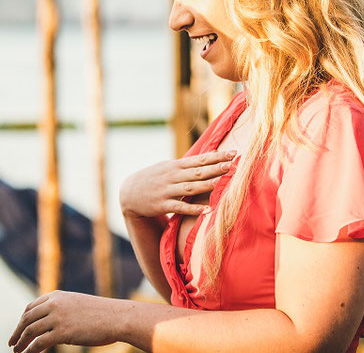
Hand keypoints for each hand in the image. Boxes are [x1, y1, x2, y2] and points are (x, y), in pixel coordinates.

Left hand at [8, 290, 123, 352]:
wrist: (116, 317)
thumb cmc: (101, 314)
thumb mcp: (77, 305)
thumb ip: (63, 309)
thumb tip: (52, 322)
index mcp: (56, 295)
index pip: (31, 307)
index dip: (23, 320)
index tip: (19, 330)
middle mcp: (54, 304)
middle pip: (27, 319)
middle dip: (17, 332)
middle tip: (12, 343)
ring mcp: (57, 317)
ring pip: (30, 331)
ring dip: (21, 343)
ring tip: (17, 351)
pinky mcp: (62, 332)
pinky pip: (39, 343)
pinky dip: (30, 350)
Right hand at [119, 150, 235, 217]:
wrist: (129, 194)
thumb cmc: (153, 179)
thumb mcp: (167, 167)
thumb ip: (187, 164)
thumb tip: (209, 156)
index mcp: (175, 165)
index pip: (200, 159)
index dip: (217, 156)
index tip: (234, 153)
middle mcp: (172, 176)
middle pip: (198, 171)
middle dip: (216, 168)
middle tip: (233, 165)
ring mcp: (167, 190)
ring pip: (190, 187)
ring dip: (208, 185)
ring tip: (223, 183)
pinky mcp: (162, 205)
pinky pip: (180, 207)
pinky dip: (193, 208)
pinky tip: (206, 210)